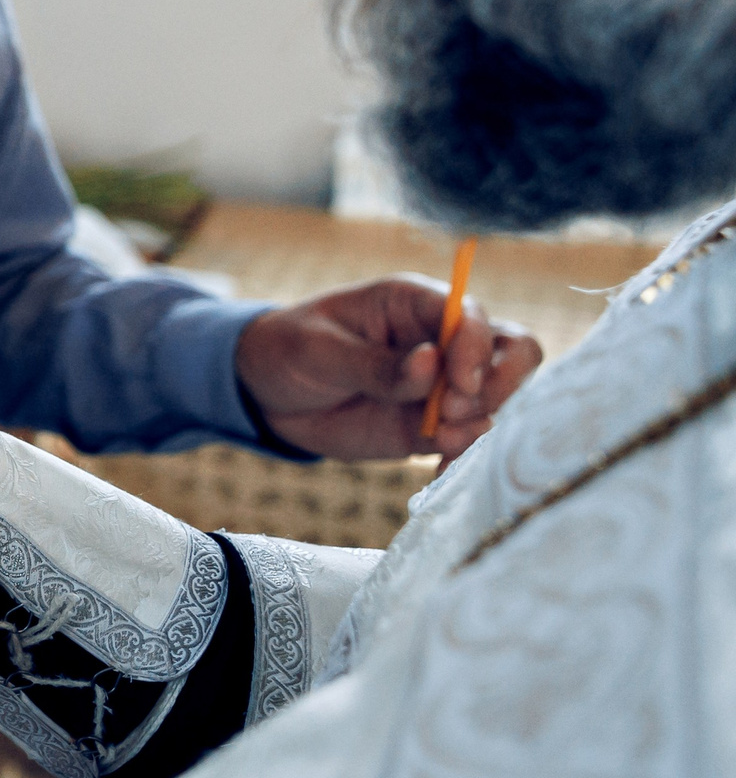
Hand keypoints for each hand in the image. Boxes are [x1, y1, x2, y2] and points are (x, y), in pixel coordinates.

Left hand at [235, 277, 542, 460]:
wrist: (265, 393)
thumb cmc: (288, 349)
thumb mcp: (318, 350)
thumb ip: (374, 363)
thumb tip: (432, 363)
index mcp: (414, 303)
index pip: (473, 317)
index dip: (477, 349)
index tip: (459, 386)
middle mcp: (441, 341)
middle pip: (513, 352)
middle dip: (499, 386)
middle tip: (455, 414)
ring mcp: (443, 386)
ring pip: (500, 400)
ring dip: (483, 426)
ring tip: (441, 443)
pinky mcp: (433, 426)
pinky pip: (469, 442)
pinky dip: (465, 458)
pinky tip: (442, 474)